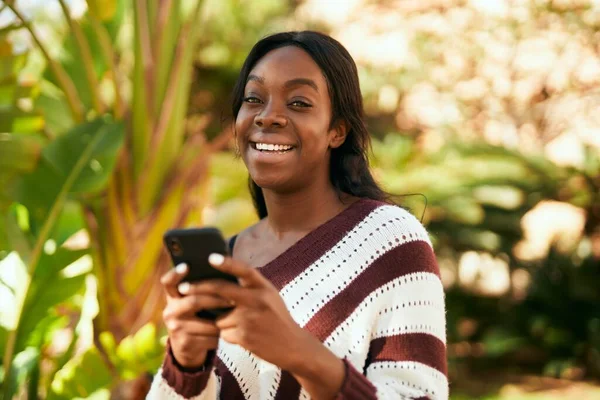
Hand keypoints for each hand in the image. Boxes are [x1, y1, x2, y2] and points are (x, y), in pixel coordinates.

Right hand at [160, 263, 232, 367]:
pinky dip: (222, 334)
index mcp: (172, 297)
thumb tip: (221, 267)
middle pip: (194, 301)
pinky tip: (230, 331)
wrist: (186, 347)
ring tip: (236, 315)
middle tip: (233, 298)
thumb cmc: (196, 316)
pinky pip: (210, 337)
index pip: (168, 282)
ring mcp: (176, 328)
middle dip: (216, 299)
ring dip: (224, 320)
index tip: (186, 266)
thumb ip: (199, 289)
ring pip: (206, 322)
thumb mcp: (192, 303)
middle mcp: (170, 311)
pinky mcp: (185, 343)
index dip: (175, 274)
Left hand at [177, 254, 306, 370]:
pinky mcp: (244, 336)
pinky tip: (243, 336)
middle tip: (183, 288)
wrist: (292, 345)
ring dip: (221, 321)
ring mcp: (250, 319)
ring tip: (240, 325)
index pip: (243, 270)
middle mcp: (257, 300)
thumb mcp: (270, 295)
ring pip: (219, 316)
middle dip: (198, 288)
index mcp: (264, 287)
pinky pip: (223, 332)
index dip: (227, 263)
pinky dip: (228, 334)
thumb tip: (223, 275)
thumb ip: (250, 286)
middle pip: (220, 290)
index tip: (210, 257)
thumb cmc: (277, 317)